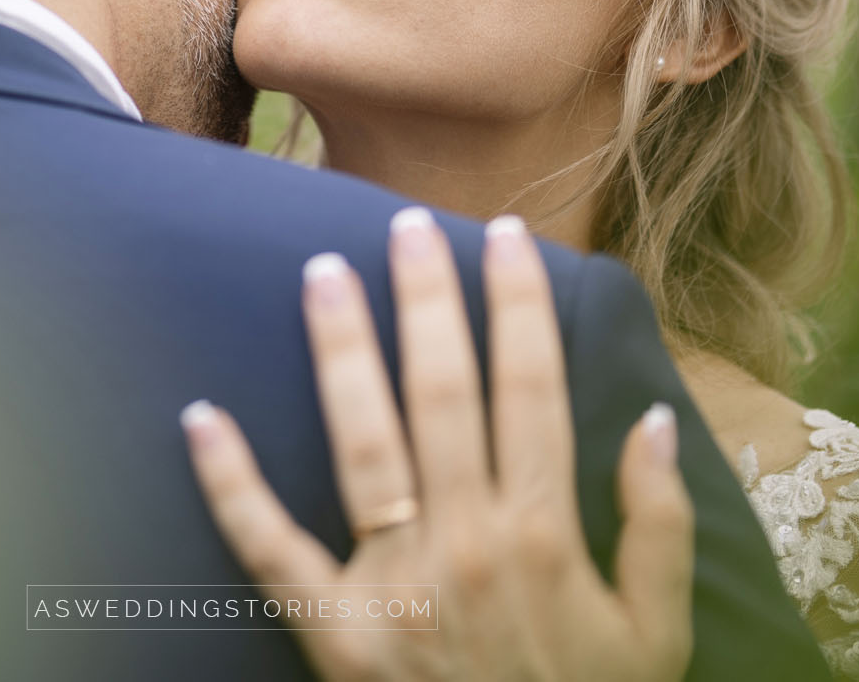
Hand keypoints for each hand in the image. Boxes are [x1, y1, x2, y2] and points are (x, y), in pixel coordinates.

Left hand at [182, 208, 693, 681]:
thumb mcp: (656, 633)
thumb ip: (659, 526)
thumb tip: (648, 421)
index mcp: (546, 535)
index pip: (531, 389)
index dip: (518, 306)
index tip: (504, 238)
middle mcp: (467, 544)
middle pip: (445, 394)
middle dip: (428, 301)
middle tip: (407, 225)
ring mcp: (394, 586)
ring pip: (364, 443)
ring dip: (344, 352)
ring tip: (324, 272)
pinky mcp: (333, 633)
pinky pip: (271, 551)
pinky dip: (230, 484)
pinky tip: (199, 416)